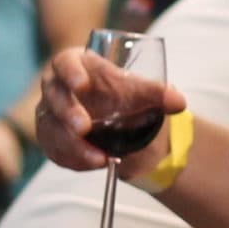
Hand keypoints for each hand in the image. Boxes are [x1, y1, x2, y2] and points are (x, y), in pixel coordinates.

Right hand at [35, 51, 185, 174]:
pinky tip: (95, 164)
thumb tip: (179, 102)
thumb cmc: (119, 93)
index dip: (70, 72)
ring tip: (99, 158)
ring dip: (73, 145)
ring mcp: (49, 114)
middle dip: (68, 113)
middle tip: (83, 127)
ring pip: (51, 129)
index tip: (82, 84)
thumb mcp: (138, 91)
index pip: (65, 63)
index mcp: (75, 64)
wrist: (114, 117)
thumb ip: (157, 93)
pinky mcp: (50, 138)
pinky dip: (75, 159)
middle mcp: (56, 87)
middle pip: (54, 97)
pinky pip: (55, 150)